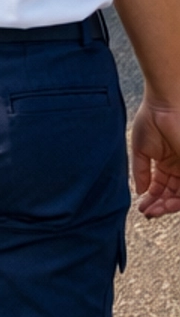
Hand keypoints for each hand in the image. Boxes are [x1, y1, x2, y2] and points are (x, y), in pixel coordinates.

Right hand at [131, 96, 179, 217]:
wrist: (165, 105)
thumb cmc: (151, 119)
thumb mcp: (140, 149)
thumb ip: (141, 171)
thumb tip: (140, 192)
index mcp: (166, 162)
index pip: (161, 187)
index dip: (152, 199)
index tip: (142, 207)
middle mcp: (178, 167)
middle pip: (172, 195)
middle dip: (160, 205)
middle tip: (148, 211)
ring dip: (168, 205)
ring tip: (154, 210)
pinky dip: (176, 199)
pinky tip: (165, 204)